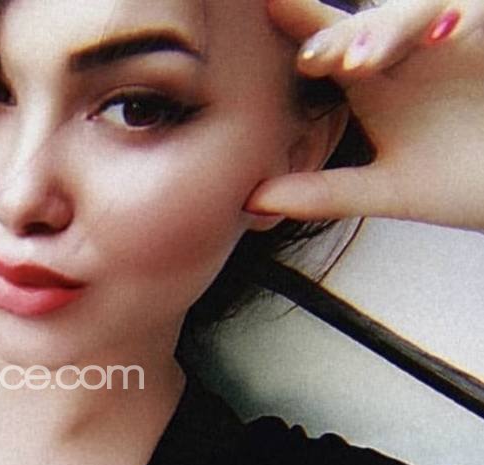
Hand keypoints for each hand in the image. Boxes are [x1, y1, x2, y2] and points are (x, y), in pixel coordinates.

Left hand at [246, 0, 483, 230]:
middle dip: (342, 37)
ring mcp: (461, 36)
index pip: (333, 50)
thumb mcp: (393, 191)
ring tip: (364, 60)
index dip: (301, 32)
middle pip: (372, 25)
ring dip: (394, 27)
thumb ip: (325, 193)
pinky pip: (483, 11)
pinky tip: (449, 29)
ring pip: (422, 9)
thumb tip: (250, 199)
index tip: (266, 18)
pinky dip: (467, 17)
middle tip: (314, 59)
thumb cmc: (469, 180)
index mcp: (378, 82)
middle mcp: (414, 51)